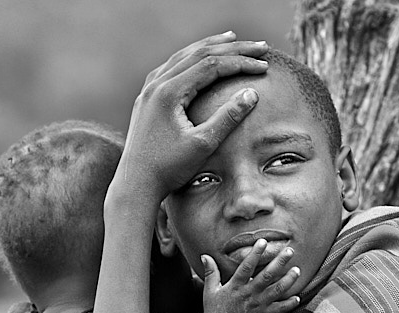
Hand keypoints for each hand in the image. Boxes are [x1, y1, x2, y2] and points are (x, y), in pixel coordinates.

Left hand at [117, 32, 267, 198]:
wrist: (135, 186)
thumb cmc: (168, 169)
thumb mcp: (203, 145)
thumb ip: (227, 118)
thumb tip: (251, 93)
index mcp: (169, 93)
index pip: (211, 65)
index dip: (240, 62)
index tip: (264, 65)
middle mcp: (156, 85)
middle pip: (198, 54)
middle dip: (232, 48)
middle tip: (260, 46)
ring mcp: (148, 91)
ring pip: (183, 57)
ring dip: (210, 47)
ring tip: (232, 40)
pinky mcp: (146, 100)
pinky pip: (171, 68)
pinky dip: (191, 59)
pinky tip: (200, 59)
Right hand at [198, 240, 301, 312]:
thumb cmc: (214, 312)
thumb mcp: (210, 291)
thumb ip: (211, 272)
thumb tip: (205, 256)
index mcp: (235, 286)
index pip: (246, 266)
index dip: (255, 253)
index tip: (263, 241)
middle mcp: (248, 294)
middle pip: (267, 276)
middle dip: (279, 262)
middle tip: (290, 251)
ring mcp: (257, 306)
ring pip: (276, 291)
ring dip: (288, 280)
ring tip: (297, 270)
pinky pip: (278, 310)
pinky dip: (288, 304)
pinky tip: (297, 298)